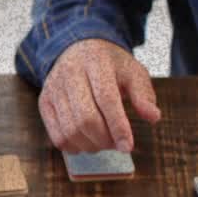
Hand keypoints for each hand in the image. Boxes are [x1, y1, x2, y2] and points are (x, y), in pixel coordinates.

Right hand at [40, 38, 160, 152]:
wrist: (77, 49)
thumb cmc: (110, 65)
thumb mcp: (132, 71)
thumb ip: (143, 94)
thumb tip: (153, 117)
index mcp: (96, 62)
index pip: (106, 99)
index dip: (117, 126)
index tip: (128, 146)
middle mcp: (70, 73)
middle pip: (85, 118)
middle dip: (104, 139)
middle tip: (116, 144)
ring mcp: (53, 88)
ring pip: (69, 130)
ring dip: (90, 145)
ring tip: (103, 143)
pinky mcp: (44, 101)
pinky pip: (56, 135)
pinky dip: (72, 147)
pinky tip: (86, 143)